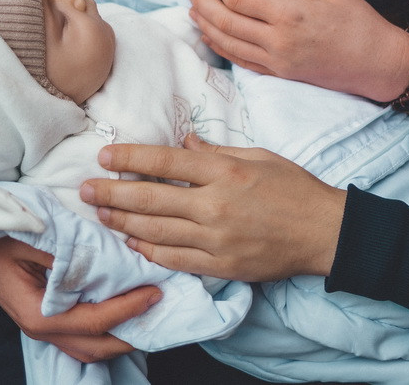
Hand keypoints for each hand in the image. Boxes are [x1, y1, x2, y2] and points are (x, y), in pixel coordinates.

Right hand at [0, 237, 159, 362]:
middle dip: (132, 334)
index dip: (127, 309)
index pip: (93, 321)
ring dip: (120, 333)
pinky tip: (124, 306)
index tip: (155, 291)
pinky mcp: (44, 312)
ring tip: (149, 312)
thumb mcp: (33, 236)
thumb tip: (110, 264)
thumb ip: (70, 254)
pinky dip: (106, 325)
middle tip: (162, 310)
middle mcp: (39, 326)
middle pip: (95, 346)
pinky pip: (80, 331)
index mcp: (37, 313)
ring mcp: (40, 323)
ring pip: (88, 344)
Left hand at [81, 134, 347, 280]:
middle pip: (152, 199)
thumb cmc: (294, 188)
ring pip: (157, 231)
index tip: (105, 156)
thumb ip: (217, 152)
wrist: (324, 232)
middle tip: (85, 188)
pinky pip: (176, 259)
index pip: (167, 163)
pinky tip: (132, 241)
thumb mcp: (258, 157)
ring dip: (123, 221)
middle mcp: (216, 205)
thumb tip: (185, 143)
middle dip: (113, 192)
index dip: (131, 159)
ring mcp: (217, 239)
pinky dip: (150, 250)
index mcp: (225, 172)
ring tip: (100, 212)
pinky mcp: (221, 266)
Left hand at [185, 0, 408, 102]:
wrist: (378, 64)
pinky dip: (221, 47)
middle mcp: (277, 41)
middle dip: (201, 3)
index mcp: (288, 15)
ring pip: (227, 44)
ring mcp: (276, 62)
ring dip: (205, 25)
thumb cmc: (359, 22)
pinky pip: (241, 62)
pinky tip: (212, 36)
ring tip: (192, 9)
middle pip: (225, 22)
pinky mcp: (280, 75)